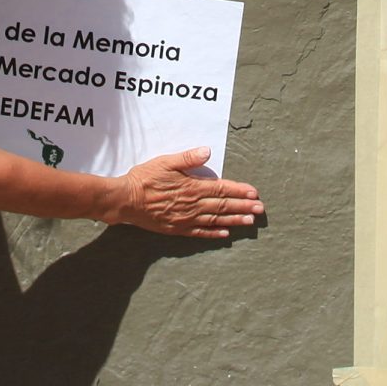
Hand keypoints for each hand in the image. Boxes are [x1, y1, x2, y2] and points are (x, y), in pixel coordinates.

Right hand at [103, 147, 262, 238]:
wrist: (126, 200)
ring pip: (216, 220)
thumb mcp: (165, 162)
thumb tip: (207, 151)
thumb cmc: (145, 178)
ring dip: (234, 220)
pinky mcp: (178, 229)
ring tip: (250, 222)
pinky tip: (225, 234)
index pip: (222, 188)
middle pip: (224, 205)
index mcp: (192, 187)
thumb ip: (188, 158)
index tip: (254, 193)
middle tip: (260, 210)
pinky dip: (214, 233)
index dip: (239, 191)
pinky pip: (200, 232)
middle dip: (243, 207)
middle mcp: (193, 205)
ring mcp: (186, 219)